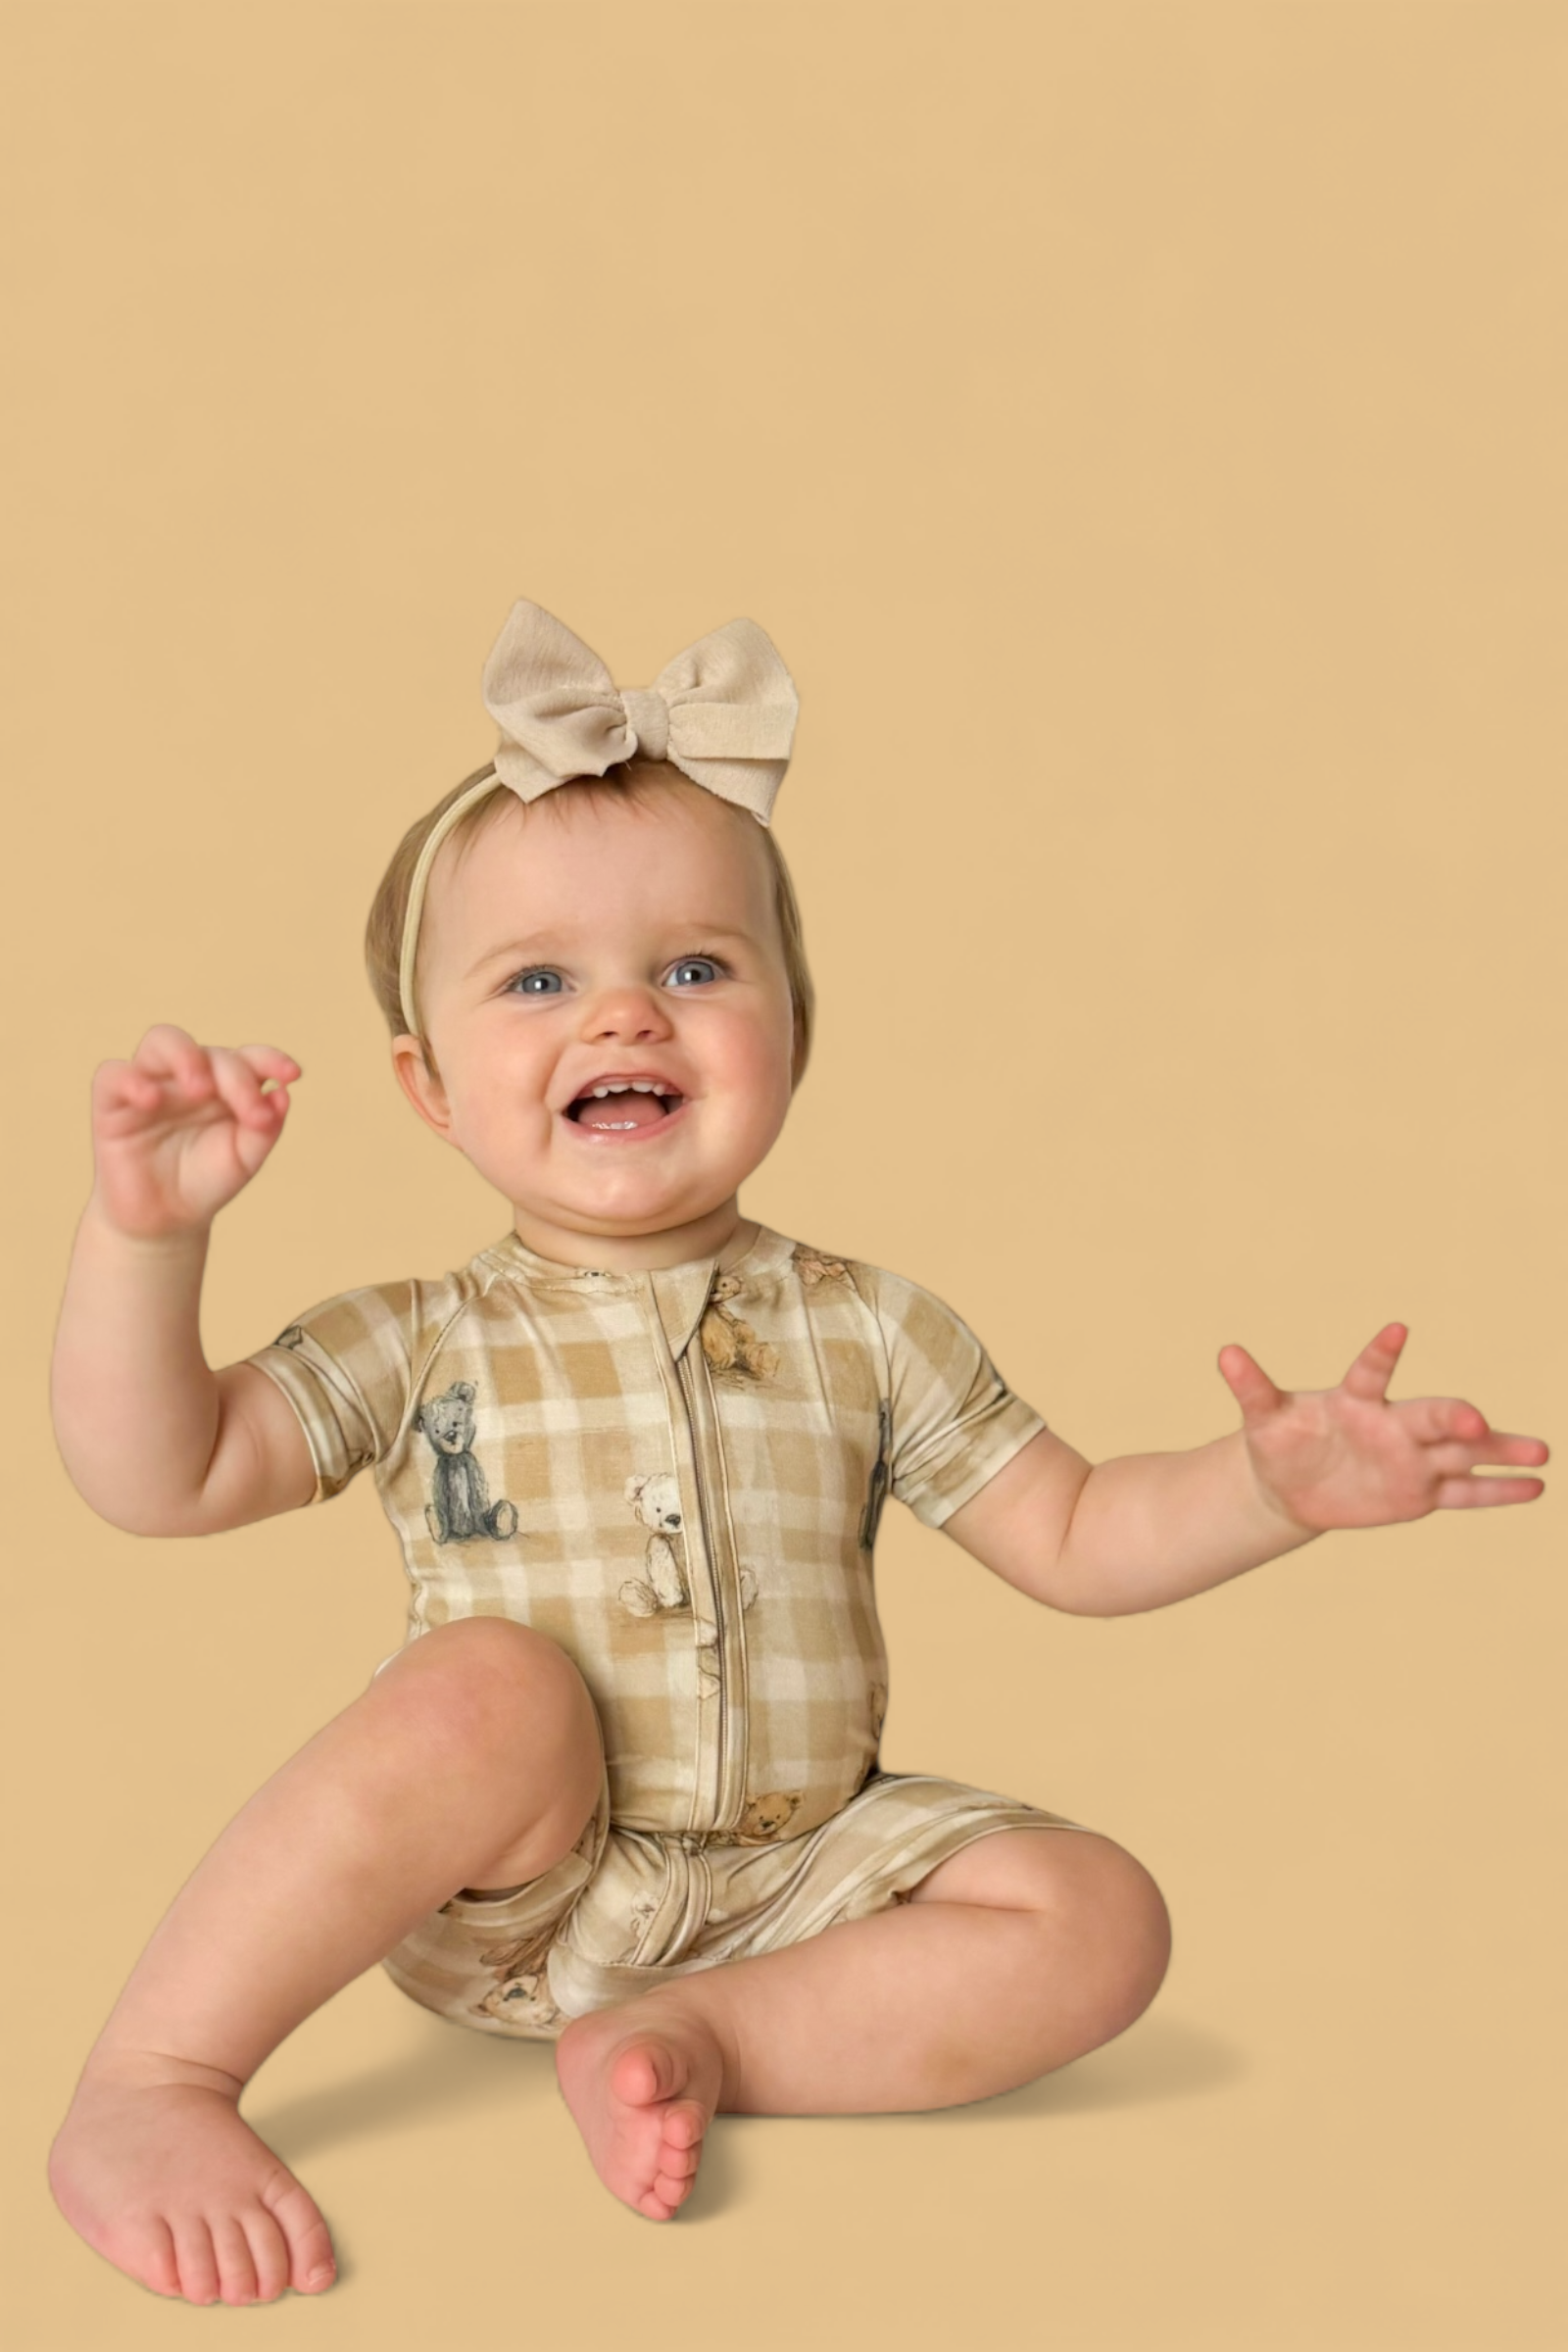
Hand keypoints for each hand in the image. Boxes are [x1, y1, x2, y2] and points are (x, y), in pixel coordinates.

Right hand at [90, 1023, 301, 1239]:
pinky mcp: (113, 1103)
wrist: (165, 1222)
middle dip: (236, 1077)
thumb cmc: (206, 1181)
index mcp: (225, 1085)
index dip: (269, 1058)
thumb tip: (281, 1092)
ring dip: (185, 1057)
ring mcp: (151, 1085)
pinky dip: (131, 1080)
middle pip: (211, 1053)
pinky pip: (113, 1076)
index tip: (291, 1074)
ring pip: (161, 1042)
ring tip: (201, 1089)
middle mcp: (189, 1077)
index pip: (247, 1058)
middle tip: (250, 1114)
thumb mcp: (244, 1160)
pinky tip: (151, 1100)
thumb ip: (265, 1129)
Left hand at [1218, 1323, 1548, 1534]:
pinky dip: (1496, 1492)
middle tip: (1477, 1420)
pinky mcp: (1421, 1493)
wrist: (1292, 1485)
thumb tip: (1224, 1351)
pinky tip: (1535, 1486)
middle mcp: (1392, 1424)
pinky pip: (1464, 1494)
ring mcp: (1411, 1459)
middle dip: (1453, 1419)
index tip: (1396, 1330)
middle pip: (1429, 1417)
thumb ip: (1252, 1387)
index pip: (1371, 1372)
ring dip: (1498, 1452)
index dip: (1382, 1352)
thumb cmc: (1280, 1441)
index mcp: (1355, 1398)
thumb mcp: (1262, 1419)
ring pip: (1461, 1455)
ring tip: (1540, 1451)